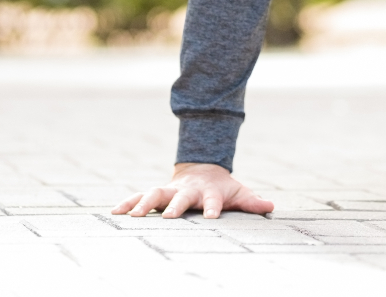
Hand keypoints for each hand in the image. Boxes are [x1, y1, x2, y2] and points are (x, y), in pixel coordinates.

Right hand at [111, 163, 274, 219]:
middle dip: (174, 206)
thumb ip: (252, 201)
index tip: (212, 217)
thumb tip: (271, 206)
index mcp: (208, 191)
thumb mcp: (238, 192)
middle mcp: (187, 190)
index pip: (212, 200)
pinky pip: (139, 196)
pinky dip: (128, 203)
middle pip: (179, 197)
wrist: (203, 169)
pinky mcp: (157, 193)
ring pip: (155, 194)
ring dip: (144, 204)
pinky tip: (114, 212)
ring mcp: (170, 190)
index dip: (213, 207)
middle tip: (170, 216)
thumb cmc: (221, 187)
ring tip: (134, 216)